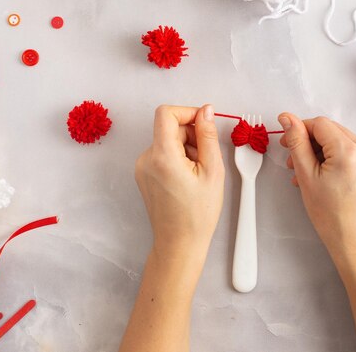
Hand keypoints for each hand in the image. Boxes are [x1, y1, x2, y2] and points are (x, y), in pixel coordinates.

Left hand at [135, 105, 224, 260]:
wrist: (180, 243)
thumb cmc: (197, 214)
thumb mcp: (213, 171)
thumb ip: (208, 136)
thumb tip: (206, 111)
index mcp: (162, 156)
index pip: (166, 113)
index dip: (188, 112)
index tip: (204, 122)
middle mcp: (146, 159)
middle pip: (169, 128)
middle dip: (191, 136)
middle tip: (207, 159)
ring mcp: (143, 167)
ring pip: (167, 141)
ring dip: (187, 148)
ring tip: (198, 173)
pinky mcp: (144, 174)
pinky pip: (163, 154)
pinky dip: (178, 159)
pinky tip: (189, 178)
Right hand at [277, 114, 355, 261]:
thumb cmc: (332, 216)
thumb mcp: (307, 176)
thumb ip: (296, 143)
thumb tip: (287, 118)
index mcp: (350, 150)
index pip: (320, 124)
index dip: (299, 129)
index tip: (286, 140)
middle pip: (331, 130)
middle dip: (309, 141)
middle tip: (291, 159)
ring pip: (340, 140)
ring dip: (320, 150)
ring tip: (304, 172)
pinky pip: (351, 151)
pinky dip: (334, 157)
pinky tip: (321, 174)